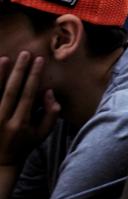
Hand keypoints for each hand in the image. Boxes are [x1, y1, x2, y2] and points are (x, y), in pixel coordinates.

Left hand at [0, 51, 59, 166]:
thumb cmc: (24, 145)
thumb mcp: (43, 134)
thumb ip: (51, 113)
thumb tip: (48, 92)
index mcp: (20, 123)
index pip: (28, 94)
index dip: (34, 76)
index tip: (39, 60)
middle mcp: (3, 121)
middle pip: (11, 91)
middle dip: (19, 71)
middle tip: (24, 54)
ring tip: (5, 58)